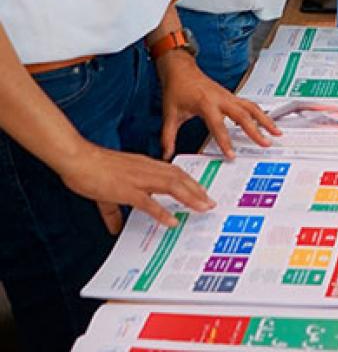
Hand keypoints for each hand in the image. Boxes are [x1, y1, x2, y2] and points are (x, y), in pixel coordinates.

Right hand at [57, 140, 214, 232]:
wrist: (77, 158)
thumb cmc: (91, 169)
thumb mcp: (106, 191)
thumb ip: (113, 211)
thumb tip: (114, 228)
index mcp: (145, 165)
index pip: (174, 172)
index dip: (190, 182)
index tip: (202, 192)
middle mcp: (147, 169)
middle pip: (179, 178)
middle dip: (197, 190)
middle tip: (210, 203)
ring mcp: (138, 179)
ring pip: (172, 186)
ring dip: (190, 197)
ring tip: (202, 208)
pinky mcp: (126, 190)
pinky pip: (148, 202)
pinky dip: (162, 212)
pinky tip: (172, 222)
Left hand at [156, 52, 279, 159]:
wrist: (181, 69)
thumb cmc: (176, 89)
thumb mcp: (170, 114)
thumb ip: (168, 136)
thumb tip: (166, 154)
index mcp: (206, 103)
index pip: (218, 125)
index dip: (225, 141)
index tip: (231, 155)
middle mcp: (221, 98)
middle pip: (243, 115)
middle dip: (256, 130)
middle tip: (266, 143)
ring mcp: (228, 96)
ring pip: (252, 107)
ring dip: (265, 119)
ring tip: (276, 132)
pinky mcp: (231, 96)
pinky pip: (249, 104)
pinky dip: (260, 113)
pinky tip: (266, 123)